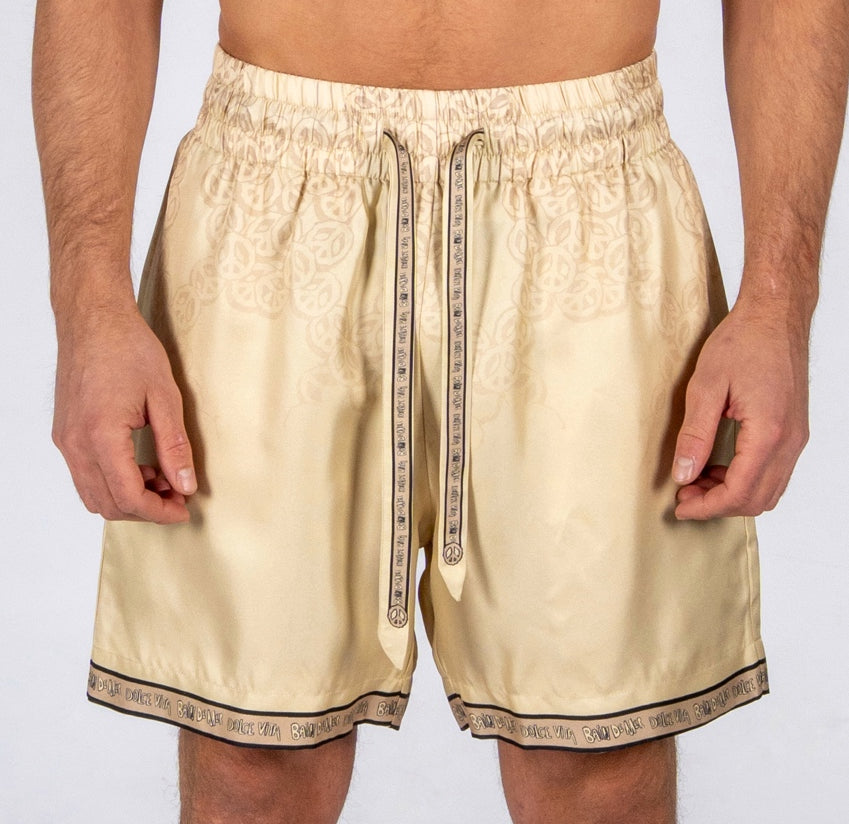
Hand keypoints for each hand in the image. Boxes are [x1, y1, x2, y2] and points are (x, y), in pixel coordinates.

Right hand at [53, 305, 196, 523]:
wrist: (94, 319)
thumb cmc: (128, 348)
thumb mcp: (165, 397)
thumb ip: (174, 446)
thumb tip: (185, 485)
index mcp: (100, 436)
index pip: (128, 497)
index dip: (158, 512)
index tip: (183, 510)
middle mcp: (75, 444)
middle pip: (108, 504)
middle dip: (145, 509)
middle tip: (177, 495)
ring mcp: (66, 440)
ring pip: (94, 494)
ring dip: (128, 497)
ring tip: (163, 478)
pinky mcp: (65, 434)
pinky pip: (85, 475)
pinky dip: (113, 481)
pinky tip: (141, 465)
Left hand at [672, 295, 809, 519]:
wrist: (775, 315)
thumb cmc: (743, 342)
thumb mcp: (705, 387)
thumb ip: (695, 435)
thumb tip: (683, 474)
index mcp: (769, 432)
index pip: (739, 491)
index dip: (707, 506)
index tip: (680, 507)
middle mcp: (790, 441)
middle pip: (757, 499)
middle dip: (718, 505)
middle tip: (684, 494)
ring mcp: (796, 437)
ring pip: (768, 489)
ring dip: (732, 493)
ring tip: (696, 479)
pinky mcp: (794, 430)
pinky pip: (774, 472)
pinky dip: (746, 479)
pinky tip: (718, 465)